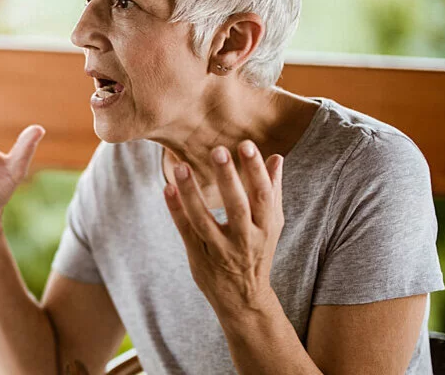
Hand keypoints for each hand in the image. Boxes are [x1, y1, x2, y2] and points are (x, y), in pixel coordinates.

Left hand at [163, 141, 284, 316]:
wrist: (243, 298)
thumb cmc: (257, 251)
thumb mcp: (271, 224)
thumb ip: (273, 191)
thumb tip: (276, 157)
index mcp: (265, 227)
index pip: (262, 195)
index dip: (255, 171)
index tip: (246, 145)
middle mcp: (245, 239)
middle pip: (237, 207)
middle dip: (228, 179)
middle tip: (218, 150)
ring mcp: (220, 250)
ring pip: (204, 220)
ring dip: (192, 193)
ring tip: (182, 167)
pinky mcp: (199, 256)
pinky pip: (186, 231)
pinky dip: (176, 211)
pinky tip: (168, 189)